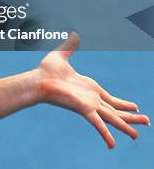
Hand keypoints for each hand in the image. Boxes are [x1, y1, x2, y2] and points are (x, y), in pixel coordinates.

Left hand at [35, 32, 149, 148]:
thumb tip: (74, 33)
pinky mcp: (83, 109)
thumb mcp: (61, 55)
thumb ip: (70, 46)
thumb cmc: (45, 71)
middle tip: (148, 121)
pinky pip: (98, 124)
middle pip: (116, 111)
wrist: (37, 80)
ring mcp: (88, 105)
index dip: (124, 104)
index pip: (111, 99)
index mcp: (90, 88)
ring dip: (126, 126)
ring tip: (137, 136)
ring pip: (112, 118)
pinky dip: (105, 134)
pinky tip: (112, 145)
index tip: (136, 107)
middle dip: (132, 117)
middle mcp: (91, 99)